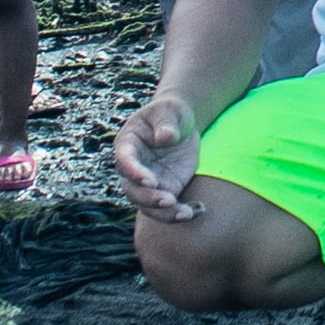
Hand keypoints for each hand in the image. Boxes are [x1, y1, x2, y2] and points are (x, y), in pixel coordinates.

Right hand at [113, 94, 204, 219]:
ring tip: (186, 213)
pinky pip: (169, 207)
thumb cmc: (170, 112)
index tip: (149, 181)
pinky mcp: (166, 190)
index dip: (134, 173)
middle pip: (133, 191)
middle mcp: (133, 169)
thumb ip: (166, 122)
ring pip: (149, 206)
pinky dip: (182, 212)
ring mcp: (148, 183)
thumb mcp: (169, 110)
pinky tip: (199, 210)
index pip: (125, 162)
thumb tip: (165, 137)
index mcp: (127, 145)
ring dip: (165, 213)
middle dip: (149, 199)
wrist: (181, 125)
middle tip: (169, 201)